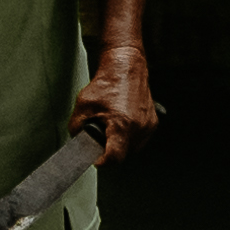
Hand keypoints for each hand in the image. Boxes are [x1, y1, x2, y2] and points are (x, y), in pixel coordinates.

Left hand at [73, 44, 162, 163]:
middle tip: (101, 135)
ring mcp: (148, 126)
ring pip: (131, 148)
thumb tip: (77, 141)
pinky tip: (122, 123)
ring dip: (120, 143)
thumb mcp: (83, 105)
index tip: (96, 160)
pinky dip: (129, 135)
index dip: (103, 162)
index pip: (115, 157)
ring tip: (112, 126)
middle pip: (122, 154)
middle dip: (109, 149)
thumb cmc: (107, 83)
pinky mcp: (153, 123)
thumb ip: (77, 128)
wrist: (125, 68)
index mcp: (122, 124)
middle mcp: (139, 127)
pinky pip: (139, 139)